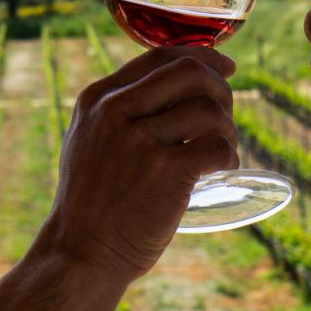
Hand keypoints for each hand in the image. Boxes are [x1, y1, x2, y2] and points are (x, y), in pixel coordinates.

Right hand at [40, 47, 238, 283]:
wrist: (80, 255)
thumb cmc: (92, 202)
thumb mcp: (88, 141)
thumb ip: (118, 111)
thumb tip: (175, 83)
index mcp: (98, 99)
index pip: (160, 55)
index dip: (202, 55)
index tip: (226, 66)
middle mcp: (116, 112)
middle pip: (191, 72)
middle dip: (222, 88)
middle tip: (226, 115)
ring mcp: (140, 141)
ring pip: (210, 110)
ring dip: (228, 129)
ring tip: (224, 150)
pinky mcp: (166, 172)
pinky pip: (218, 146)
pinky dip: (229, 156)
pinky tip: (224, 168)